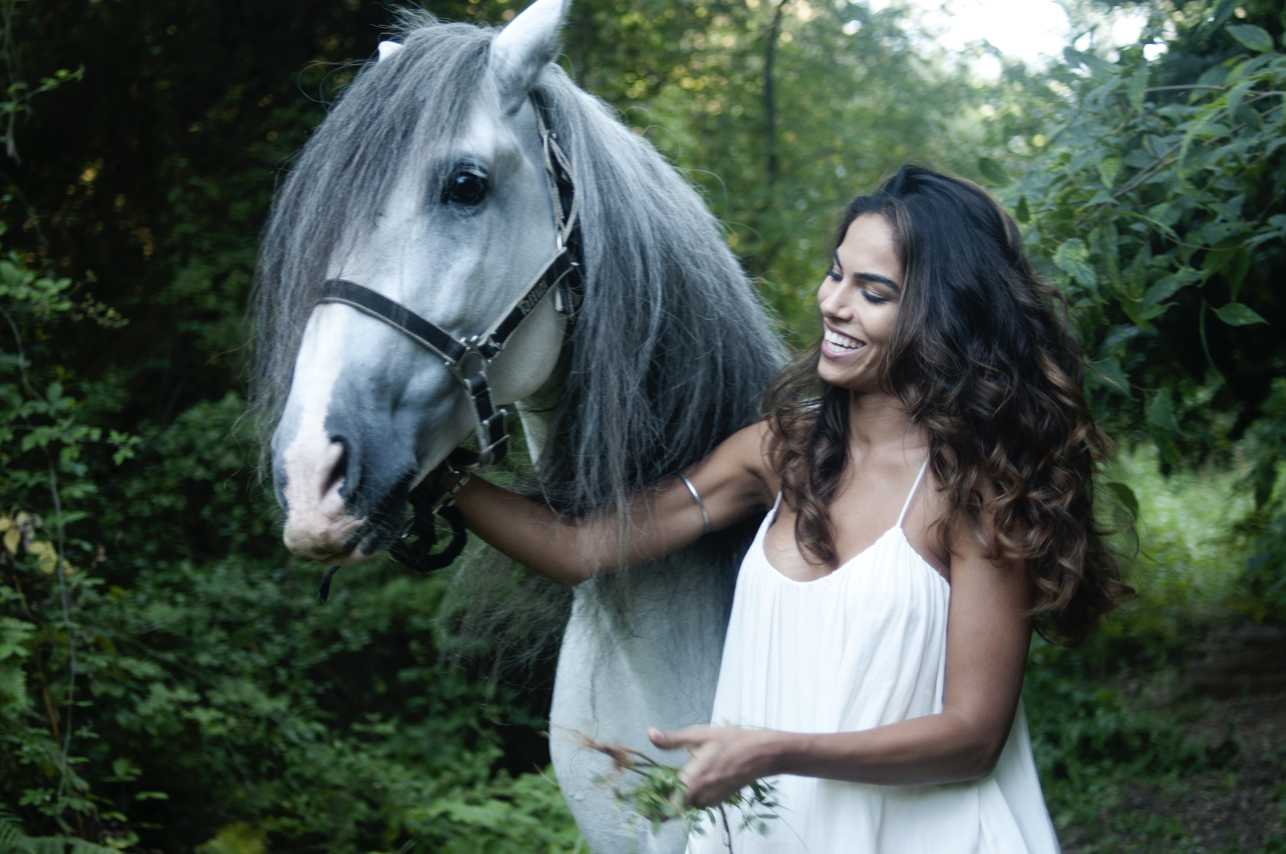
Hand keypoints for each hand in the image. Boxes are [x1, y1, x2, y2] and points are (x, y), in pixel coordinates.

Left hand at [648, 724, 777, 808]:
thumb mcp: (699, 735)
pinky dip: (691, 792)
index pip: (667, 808)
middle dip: (662, 797)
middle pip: (674, 805)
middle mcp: (701, 796)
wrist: (763, 754)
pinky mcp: (718, 800)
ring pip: (686, 802)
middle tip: (652, 784)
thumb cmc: (732, 742)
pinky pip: (698, 799)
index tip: (641, 807)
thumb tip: (650, 734)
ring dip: (677, 793)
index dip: (652, 810)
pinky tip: (691, 775)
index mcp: (693, 782)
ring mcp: (711, 800)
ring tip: (669, 777)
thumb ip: (672, 739)